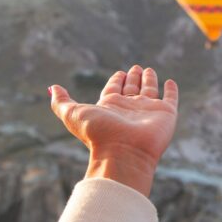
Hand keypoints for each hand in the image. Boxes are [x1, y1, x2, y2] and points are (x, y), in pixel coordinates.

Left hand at [49, 65, 178, 195]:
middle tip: (135, 67)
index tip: (119, 73)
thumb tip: (51, 88)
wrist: (124, 153)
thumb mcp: (73, 114)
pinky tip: (170, 82)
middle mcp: (129, 108)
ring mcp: (148, 110)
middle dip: (133, 77)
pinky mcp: (165, 113)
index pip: (114, 88)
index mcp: (110, 106)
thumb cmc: (98, 134)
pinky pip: (170, 98)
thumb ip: (61, 102)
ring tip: (148, 70)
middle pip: (131, 88)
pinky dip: (171, 90)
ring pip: (150, 90)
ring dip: (149, 79)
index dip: (116, 80)